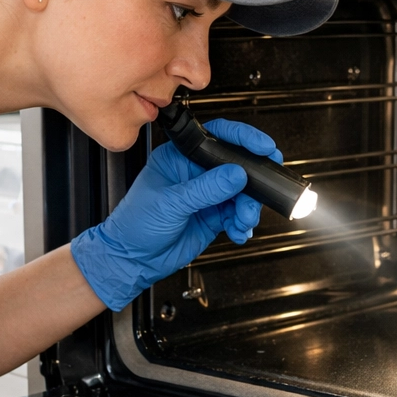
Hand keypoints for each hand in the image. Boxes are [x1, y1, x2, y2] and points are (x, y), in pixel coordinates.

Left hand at [71, 119, 280, 311]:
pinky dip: (242, 224)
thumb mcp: (170, 203)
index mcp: (180, 157)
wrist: (133, 260)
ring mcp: (206, 194)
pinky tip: (238, 231)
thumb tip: (236, 174)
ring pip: (241, 193)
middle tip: (264, 191)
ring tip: (243, 220)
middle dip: (253, 180)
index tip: (263, 147)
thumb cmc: (135, 225)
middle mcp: (195, 172)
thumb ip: (205, 188)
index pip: (217, 136)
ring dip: (248, 207)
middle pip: (236, 165)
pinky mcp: (213, 215)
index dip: (243, 138)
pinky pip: (237, 214)